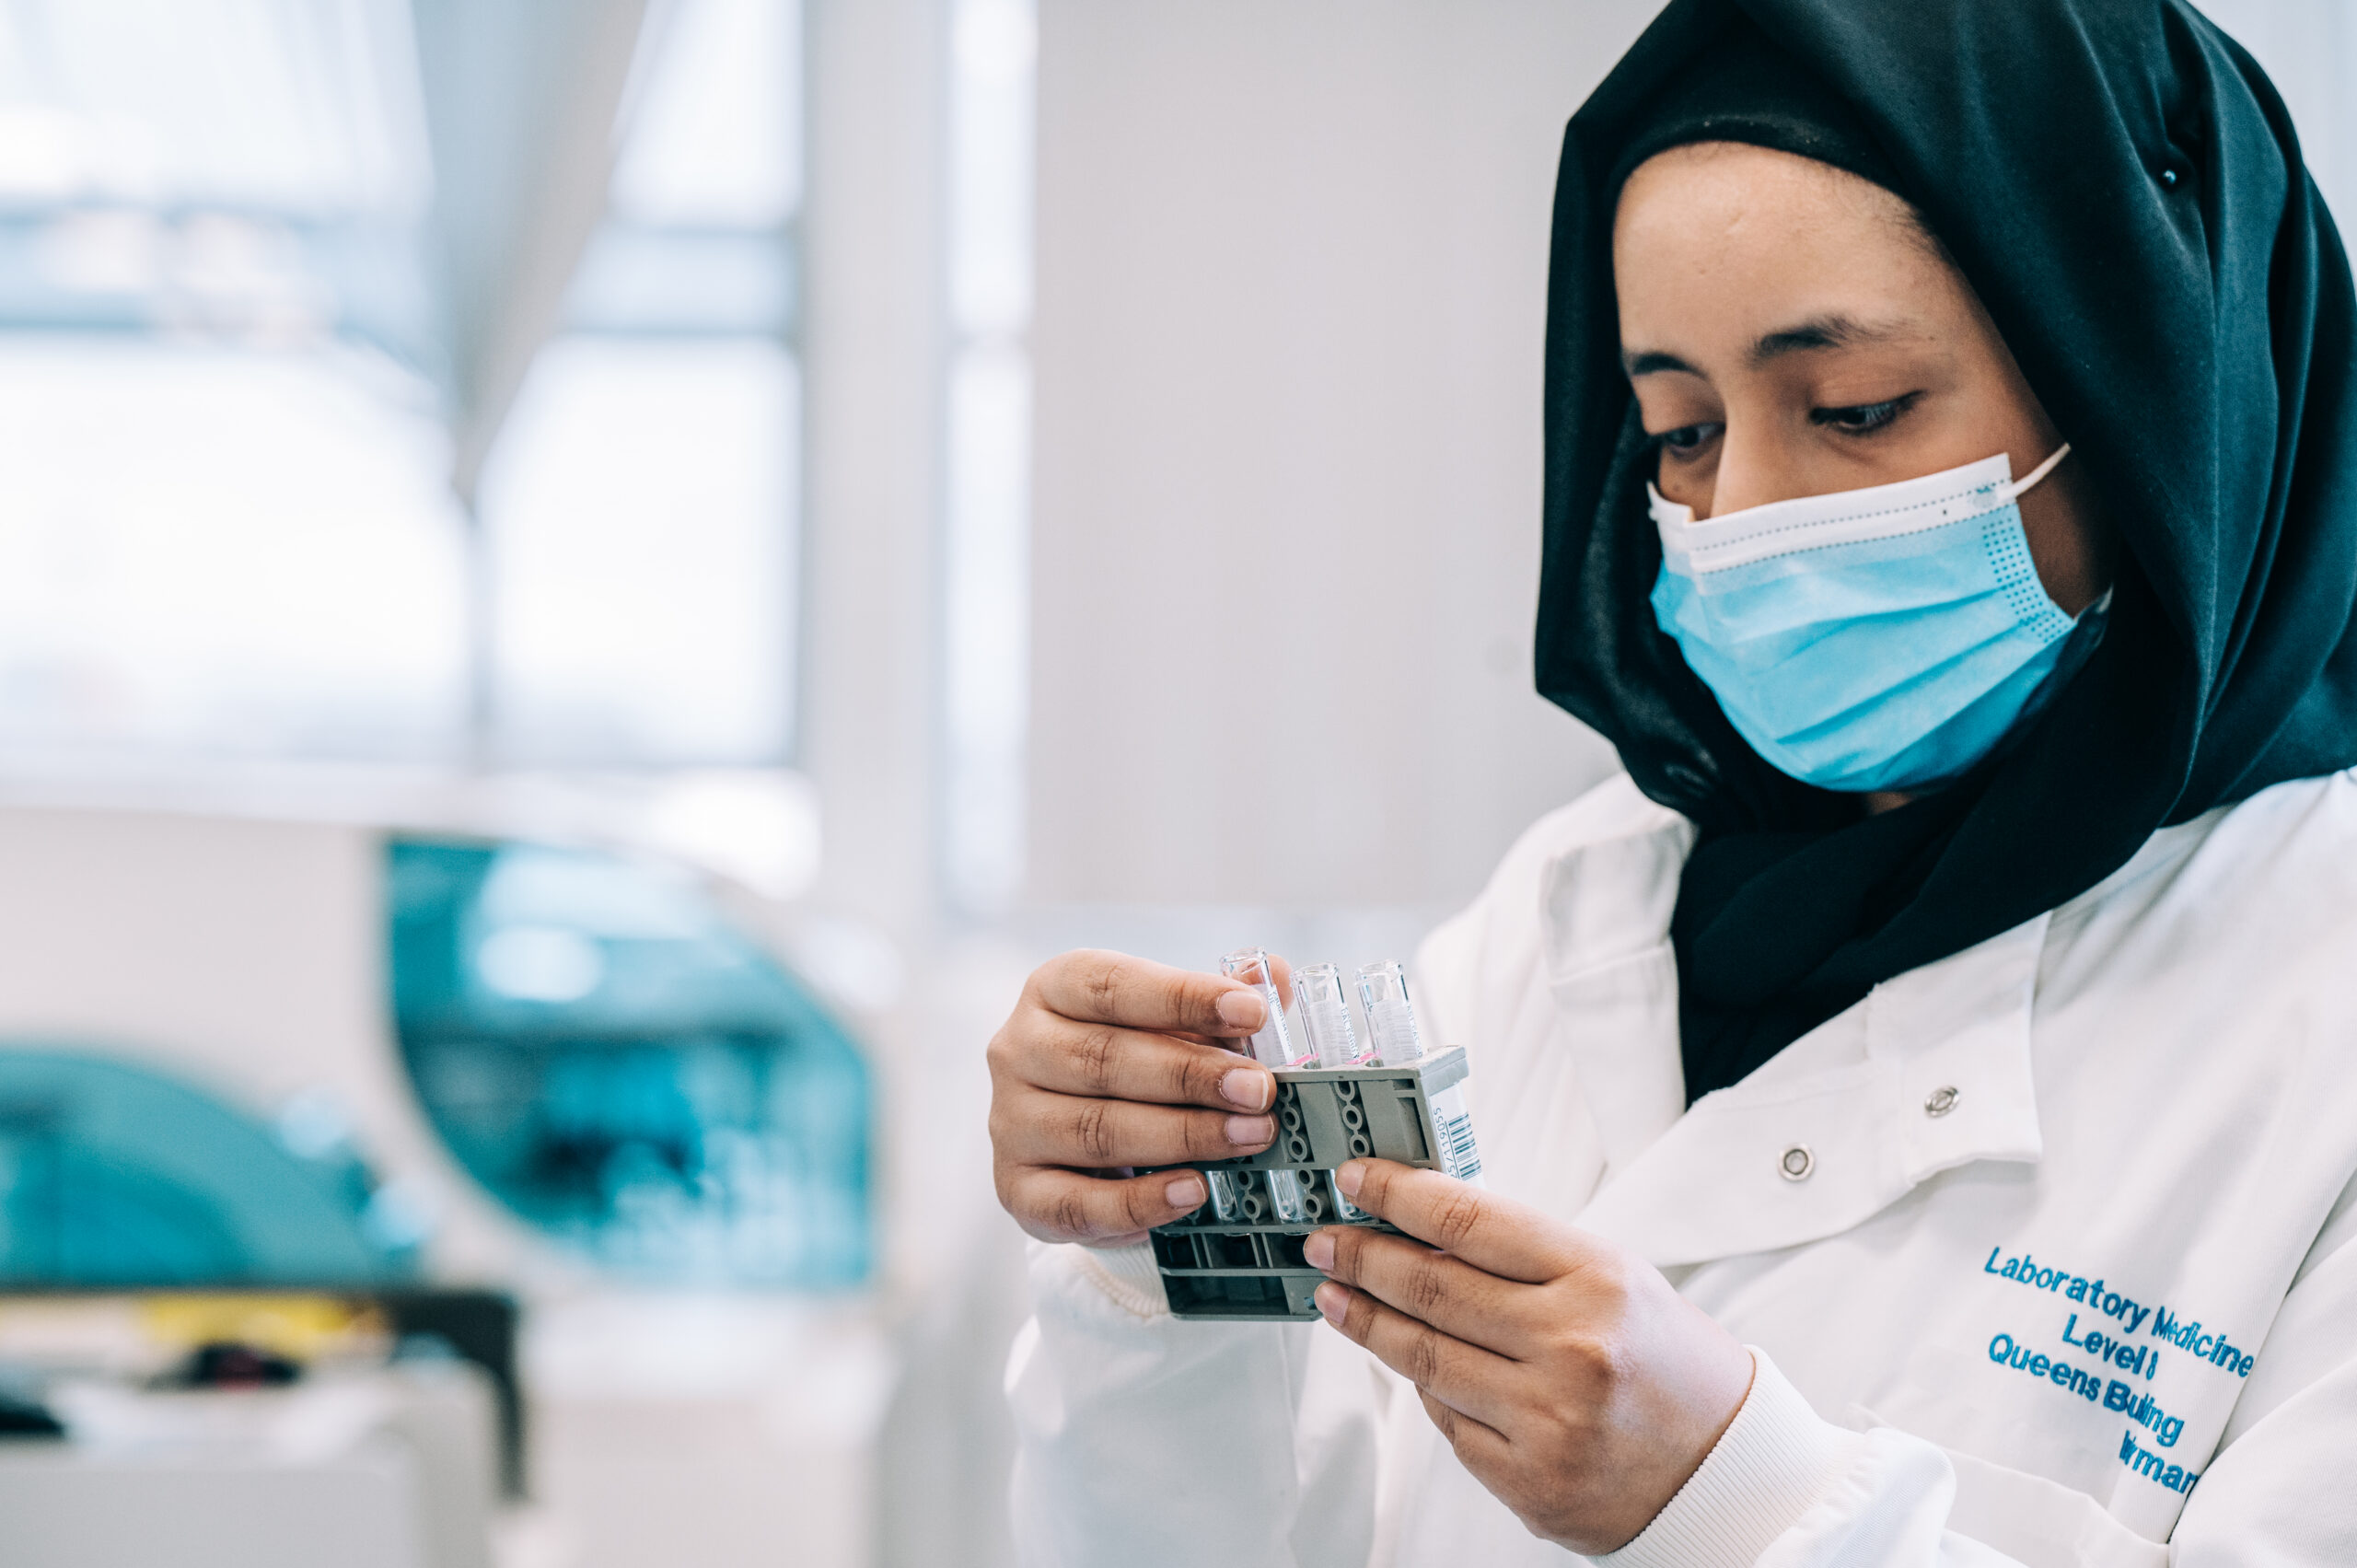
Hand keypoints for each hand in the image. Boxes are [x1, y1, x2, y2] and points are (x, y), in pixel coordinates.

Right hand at [988, 949, 1286, 1246]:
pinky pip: (1078, 1203)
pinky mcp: (1017, 1189)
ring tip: (1248, 1137)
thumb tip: (1269, 977)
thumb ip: (1219, 1002)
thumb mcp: (1173, 1023)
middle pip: (1105, 1059)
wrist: (1083, 1148)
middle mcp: (1018, 1050)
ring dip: (1182, 1136)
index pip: (1114, 986)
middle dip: (1192, 1075)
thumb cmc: (1134, 1066)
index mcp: (1053, 989)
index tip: (1251, 1012)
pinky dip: (1139, 1203)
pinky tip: (1193, 1191)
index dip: (1184, 997)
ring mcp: (1011, 1122)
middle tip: (1259, 1091)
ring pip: (1097, 1130)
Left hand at [1304, 1160, 1753, 1554]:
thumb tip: (1424, 1228)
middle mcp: (1572, 1348)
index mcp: (1598, 1280)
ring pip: (1424, 1359)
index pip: (1470, 1222)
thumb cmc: (1669, 1363)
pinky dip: (1424, 1388)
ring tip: (1334, 1294)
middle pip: (1431, 1290)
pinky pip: (1448, 1424)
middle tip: (1325, 1240)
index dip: (1400, 1195)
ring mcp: (1548, 1420)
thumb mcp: (1615, 1280)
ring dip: (1367, 1321)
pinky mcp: (1529, 1480)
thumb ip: (1526, 1257)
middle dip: (1363, 1257)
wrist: (1727, 1467)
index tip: (1358, 1180)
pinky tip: (1403, 1361)